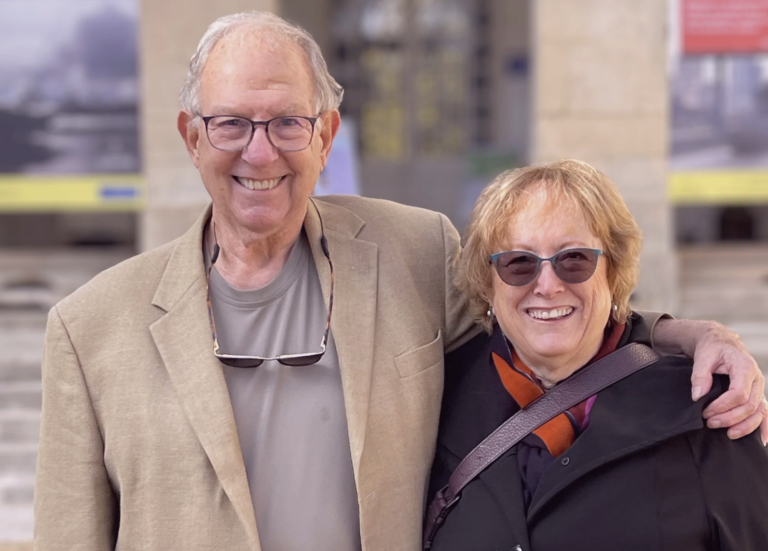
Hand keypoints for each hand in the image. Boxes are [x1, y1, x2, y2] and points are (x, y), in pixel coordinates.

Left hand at [689, 322, 766, 443]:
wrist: (721, 342)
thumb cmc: (712, 348)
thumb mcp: (703, 357)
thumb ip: (700, 376)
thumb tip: (698, 397)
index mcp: (745, 367)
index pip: (739, 394)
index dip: (722, 406)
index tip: (705, 411)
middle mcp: (757, 379)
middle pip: (749, 406)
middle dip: (730, 418)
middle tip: (710, 422)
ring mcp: (759, 388)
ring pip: (759, 412)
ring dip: (744, 426)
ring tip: (728, 434)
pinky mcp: (757, 394)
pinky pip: (766, 413)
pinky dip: (764, 427)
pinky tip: (761, 441)